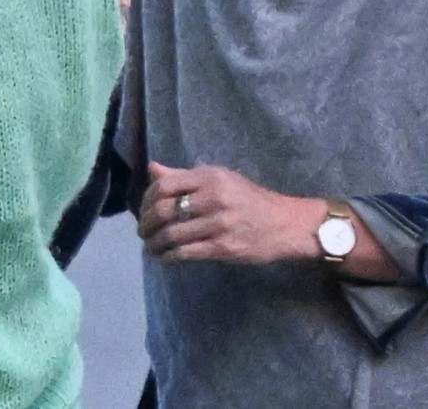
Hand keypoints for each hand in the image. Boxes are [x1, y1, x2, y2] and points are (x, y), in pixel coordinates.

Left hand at [137, 162, 323, 266]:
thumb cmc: (249, 199)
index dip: (146, 200)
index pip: (164, 186)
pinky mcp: (224, 248)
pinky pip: (186, 253)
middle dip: (146, 224)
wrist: (285, 224)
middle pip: (164, 211)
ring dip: (155, 244)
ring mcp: (219, 223)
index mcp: (210, 176)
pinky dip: (170, 257)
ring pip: (172, 235)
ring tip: (151, 248)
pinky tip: (166, 258)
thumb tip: (151, 169)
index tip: (143, 210)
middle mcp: (213, 197)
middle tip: (142, 232)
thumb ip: (184, 176)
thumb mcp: (219, 179)